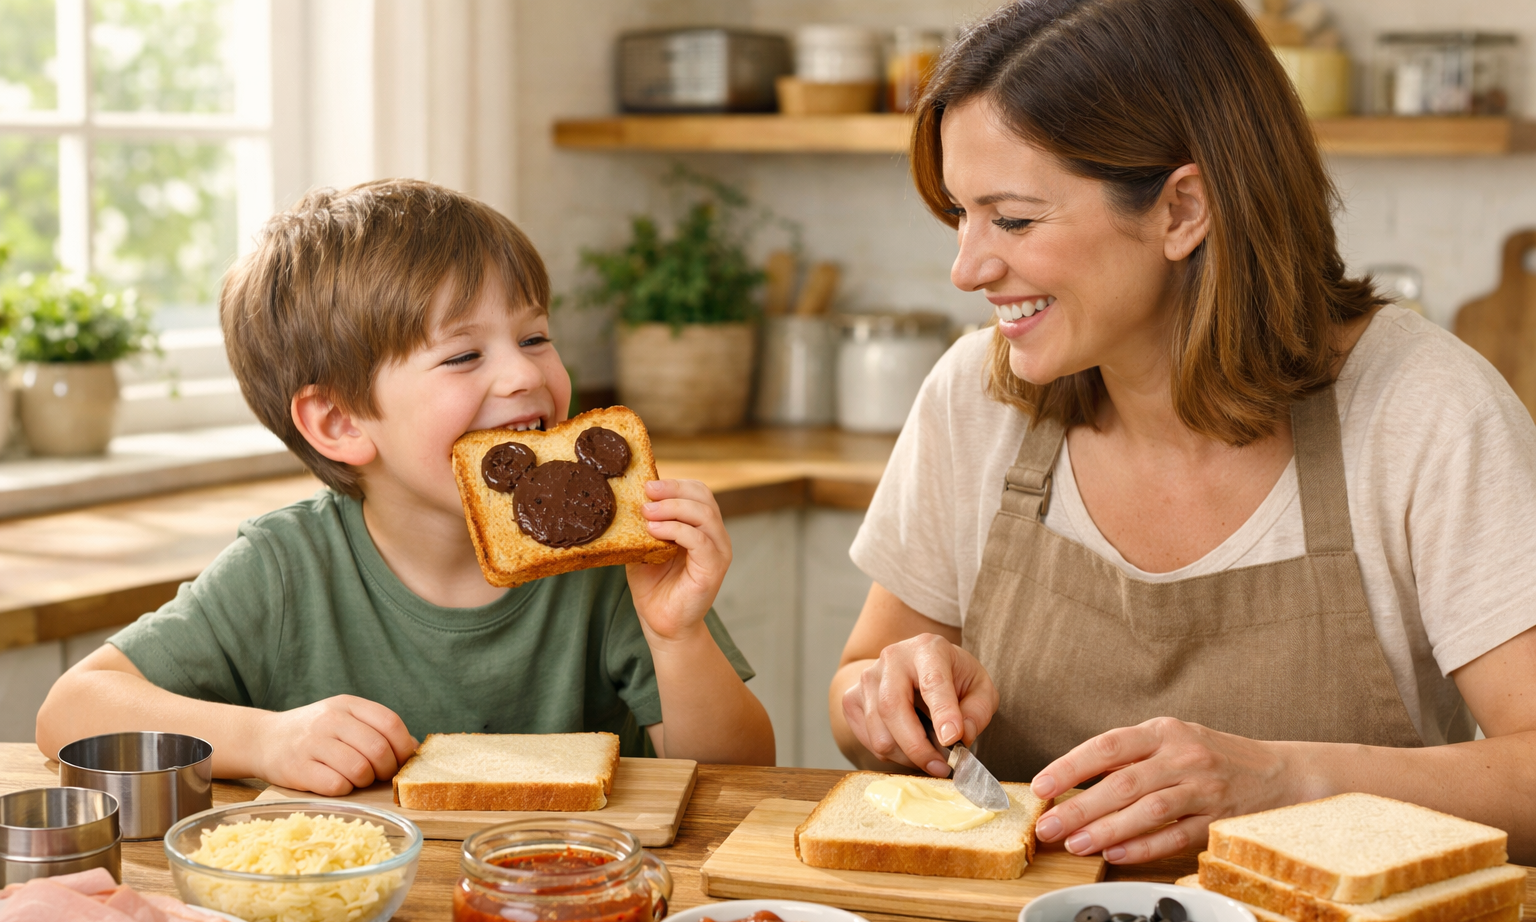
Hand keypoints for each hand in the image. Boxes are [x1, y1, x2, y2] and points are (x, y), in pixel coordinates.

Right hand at [252, 695, 416, 795]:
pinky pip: (337, 785)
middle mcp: (330, 719)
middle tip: (380, 776)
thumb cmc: (315, 733)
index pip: (390, 723)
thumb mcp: (345, 719)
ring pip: (359, 769)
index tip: (403, 761)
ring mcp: (312, 743)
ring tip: (357, 779)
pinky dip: (345, 789)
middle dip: (387, 769)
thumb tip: (414, 749)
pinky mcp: (298, 768)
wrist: (263, 739)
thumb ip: (377, 729)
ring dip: (365, 781)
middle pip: (378, 749)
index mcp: (348, 704)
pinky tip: (338, 783)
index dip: (404, 746)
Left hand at [627, 479, 730, 641]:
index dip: (675, 484)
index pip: (698, 493)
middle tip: (647, 492)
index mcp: (702, 527)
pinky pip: (700, 540)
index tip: (647, 484)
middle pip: (704, 497)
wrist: (662, 624)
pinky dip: (676, 530)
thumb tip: (628, 497)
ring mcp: (718, 551)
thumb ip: (644, 523)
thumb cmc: (653, 586)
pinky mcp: (714, 568)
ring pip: (704, 514)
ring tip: (646, 512)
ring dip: (672, 508)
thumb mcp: (644, 545)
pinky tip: (655, 530)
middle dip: (674, 490)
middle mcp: (715, 536)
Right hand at [842, 634, 999, 775]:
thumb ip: (977, 711)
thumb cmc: (952, 677)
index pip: (932, 682)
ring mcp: (866, 678)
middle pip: (893, 708)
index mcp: (927, 649)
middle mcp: (891, 658)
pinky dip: (891, 754)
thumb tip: (960, 736)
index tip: (953, 740)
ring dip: (907, 757)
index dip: (942, 712)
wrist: (916, 666)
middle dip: (918, 747)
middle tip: (941, 768)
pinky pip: (868, 740)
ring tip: (930, 757)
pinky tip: (908, 747)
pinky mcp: (851, 698)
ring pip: (879, 732)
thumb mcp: (980, 688)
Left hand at [1031, 716, 1300, 863]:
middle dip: (1079, 806)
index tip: (1041, 785)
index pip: (1108, 745)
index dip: (1070, 765)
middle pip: (1123, 782)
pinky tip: (1116, 854)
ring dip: (1107, 829)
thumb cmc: (1211, 756)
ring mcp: (1203, 788)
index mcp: (1164, 731)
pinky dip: (1143, 846)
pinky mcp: (1217, 819)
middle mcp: (1183, 756)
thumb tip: (1072, 778)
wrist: (1279, 773)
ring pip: (1147, 810)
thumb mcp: (1171, 740)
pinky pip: (1175, 836)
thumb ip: (1128, 756)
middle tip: (1049, 825)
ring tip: (1075, 843)